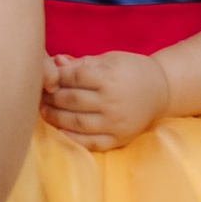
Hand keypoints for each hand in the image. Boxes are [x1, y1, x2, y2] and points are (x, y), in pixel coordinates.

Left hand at [40, 51, 172, 148]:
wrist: (161, 90)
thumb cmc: (131, 70)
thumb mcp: (109, 59)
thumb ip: (82, 63)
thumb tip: (54, 61)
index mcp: (110, 76)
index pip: (74, 77)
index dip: (55, 77)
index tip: (45, 77)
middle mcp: (112, 100)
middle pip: (72, 100)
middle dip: (51, 97)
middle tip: (38, 95)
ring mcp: (116, 122)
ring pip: (76, 122)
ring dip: (55, 117)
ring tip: (44, 111)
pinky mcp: (120, 138)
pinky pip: (91, 142)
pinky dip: (72, 138)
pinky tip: (60, 130)